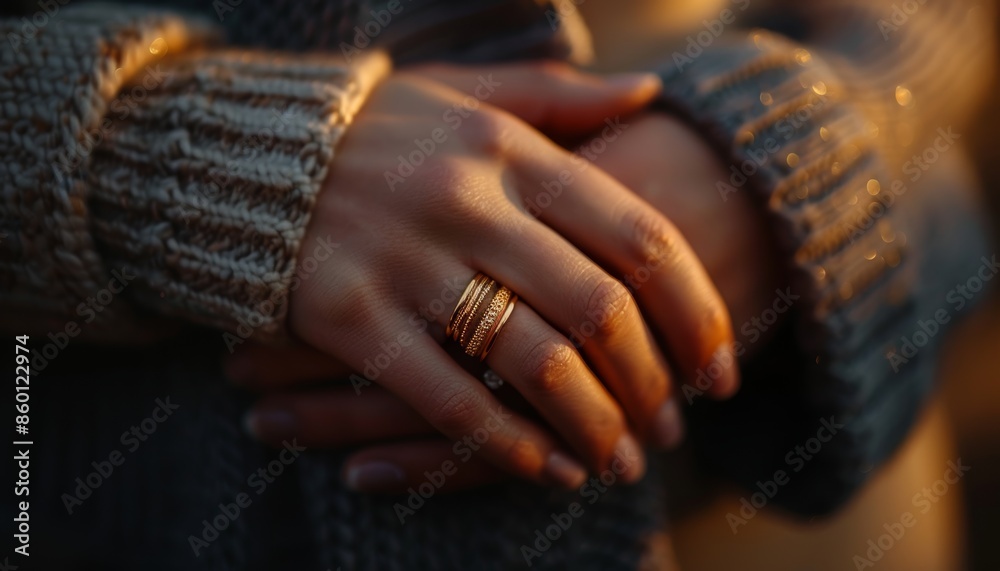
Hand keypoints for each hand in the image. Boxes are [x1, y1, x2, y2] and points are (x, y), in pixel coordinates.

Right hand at [228, 62, 737, 489]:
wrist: (247, 155)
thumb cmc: (378, 131)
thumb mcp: (470, 95)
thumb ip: (562, 99)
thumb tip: (650, 95)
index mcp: (509, 151)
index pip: (638, 237)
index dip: (697, 313)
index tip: (721, 368)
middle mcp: (467, 203)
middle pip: (598, 310)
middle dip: (651, 385)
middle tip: (672, 429)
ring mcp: (405, 261)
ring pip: (531, 363)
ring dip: (592, 425)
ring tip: (619, 462)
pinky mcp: (349, 316)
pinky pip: (447, 397)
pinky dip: (508, 443)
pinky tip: (547, 469)